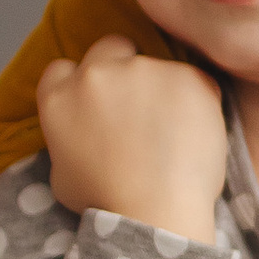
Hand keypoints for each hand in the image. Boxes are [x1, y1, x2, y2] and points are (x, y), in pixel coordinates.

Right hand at [36, 39, 226, 242]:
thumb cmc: (106, 202)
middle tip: (141, 103)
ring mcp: (143, 70)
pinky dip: (198, 100)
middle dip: (123, 64)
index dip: (83, 83)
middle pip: (111, 48)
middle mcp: (97, 74)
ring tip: (175, 134)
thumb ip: (71, 137)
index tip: (100, 102)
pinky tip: (197, 133)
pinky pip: (195, 79)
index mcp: (60, 96)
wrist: (155, 210)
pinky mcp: (186, 74)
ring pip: (157, 66)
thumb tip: (86, 131)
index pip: (64, 69)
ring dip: (165, 88)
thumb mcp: (63, 173)